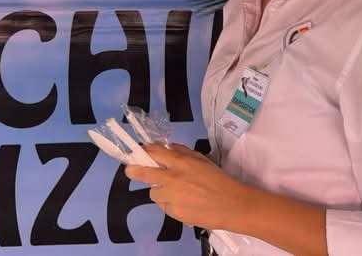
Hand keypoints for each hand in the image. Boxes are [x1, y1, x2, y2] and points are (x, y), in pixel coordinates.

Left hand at [124, 144, 244, 230]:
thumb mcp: (200, 159)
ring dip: (159, 191)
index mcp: (180, 162)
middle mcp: (173, 178)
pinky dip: (169, 204)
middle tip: (130, 170)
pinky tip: (183, 203)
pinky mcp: (175, 213)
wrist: (231, 204)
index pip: (153, 152)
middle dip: (133, 170)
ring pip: (153, 192)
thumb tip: (165, 147)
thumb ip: (181, 152)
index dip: (143, 152)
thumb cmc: (217, 178)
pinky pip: (164, 206)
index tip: (138, 153)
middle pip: (143, 173)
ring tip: (173, 192)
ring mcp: (172, 197)